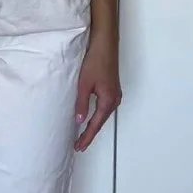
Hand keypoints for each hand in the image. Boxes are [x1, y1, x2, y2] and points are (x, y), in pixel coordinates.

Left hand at [74, 30, 121, 151]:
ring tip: (82, 136)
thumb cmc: (95, 61)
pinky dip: (96, 116)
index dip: (86, 137)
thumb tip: (79, 121)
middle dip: (89, 134)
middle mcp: (114, 100)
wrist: (105, 44)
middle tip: (78, 145)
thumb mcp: (84, 85)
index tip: (79, 147)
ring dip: (93, 126)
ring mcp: (115, 95)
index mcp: (108, 101)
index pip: (95, 125)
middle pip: (100, 122)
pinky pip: (104, 108)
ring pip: (102, 116)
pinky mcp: (112, 89)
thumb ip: (82, 104)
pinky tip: (90, 118)